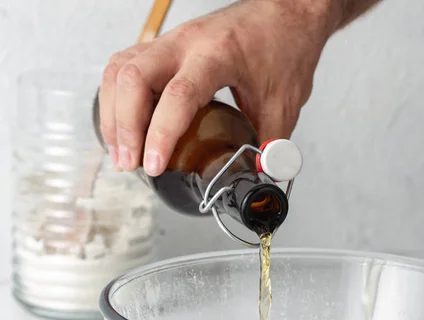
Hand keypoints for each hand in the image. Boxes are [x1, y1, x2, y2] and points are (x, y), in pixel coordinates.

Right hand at [98, 0, 332, 175]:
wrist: (288, 11)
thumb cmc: (285, 47)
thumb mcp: (284, 103)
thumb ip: (270, 144)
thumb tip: (257, 177)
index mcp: (218, 54)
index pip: (178, 95)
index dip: (161, 134)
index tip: (154, 166)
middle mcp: (186, 42)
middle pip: (132, 78)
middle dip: (124, 127)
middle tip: (130, 164)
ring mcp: (171, 41)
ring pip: (120, 69)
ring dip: (114, 114)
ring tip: (122, 153)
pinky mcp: (165, 45)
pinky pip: (125, 66)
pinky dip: (116, 98)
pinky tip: (122, 125)